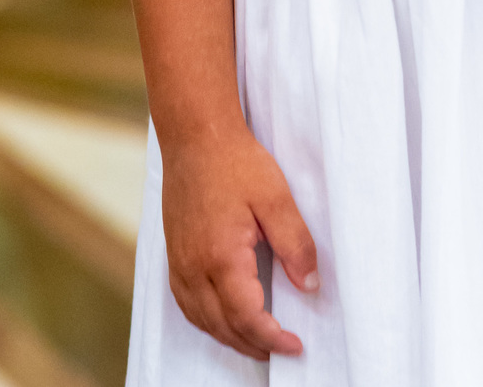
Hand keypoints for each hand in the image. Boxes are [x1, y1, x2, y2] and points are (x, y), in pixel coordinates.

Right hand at [161, 123, 318, 358]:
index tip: (296, 345)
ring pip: (201, 320)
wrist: (195, 135)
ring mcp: (179, 263)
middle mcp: (194, 268)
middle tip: (282, 348)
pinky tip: (222, 316)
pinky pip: (187, 303)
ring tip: (258, 340)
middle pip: (223, 327)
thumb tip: (309, 285)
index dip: (273, 339)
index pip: (247, 318)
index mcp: (221, 257)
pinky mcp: (173, 254)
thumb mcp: (276, 197)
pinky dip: (207, 321)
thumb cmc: (235, 161)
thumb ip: (295, 244)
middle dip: (254, 345)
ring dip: (229, 337)